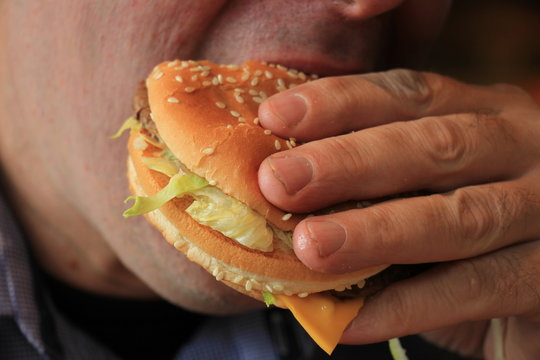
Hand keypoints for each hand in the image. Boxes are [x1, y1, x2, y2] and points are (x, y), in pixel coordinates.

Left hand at [257, 69, 539, 358]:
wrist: (535, 293)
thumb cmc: (465, 233)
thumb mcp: (424, 190)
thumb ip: (373, 186)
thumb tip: (278, 193)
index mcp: (484, 114)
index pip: (409, 94)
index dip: (340, 102)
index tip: (273, 117)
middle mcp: (523, 147)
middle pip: (434, 145)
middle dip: (349, 162)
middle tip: (278, 181)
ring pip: (461, 216)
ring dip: (377, 232)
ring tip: (311, 248)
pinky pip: (480, 288)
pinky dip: (409, 306)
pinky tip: (351, 319)